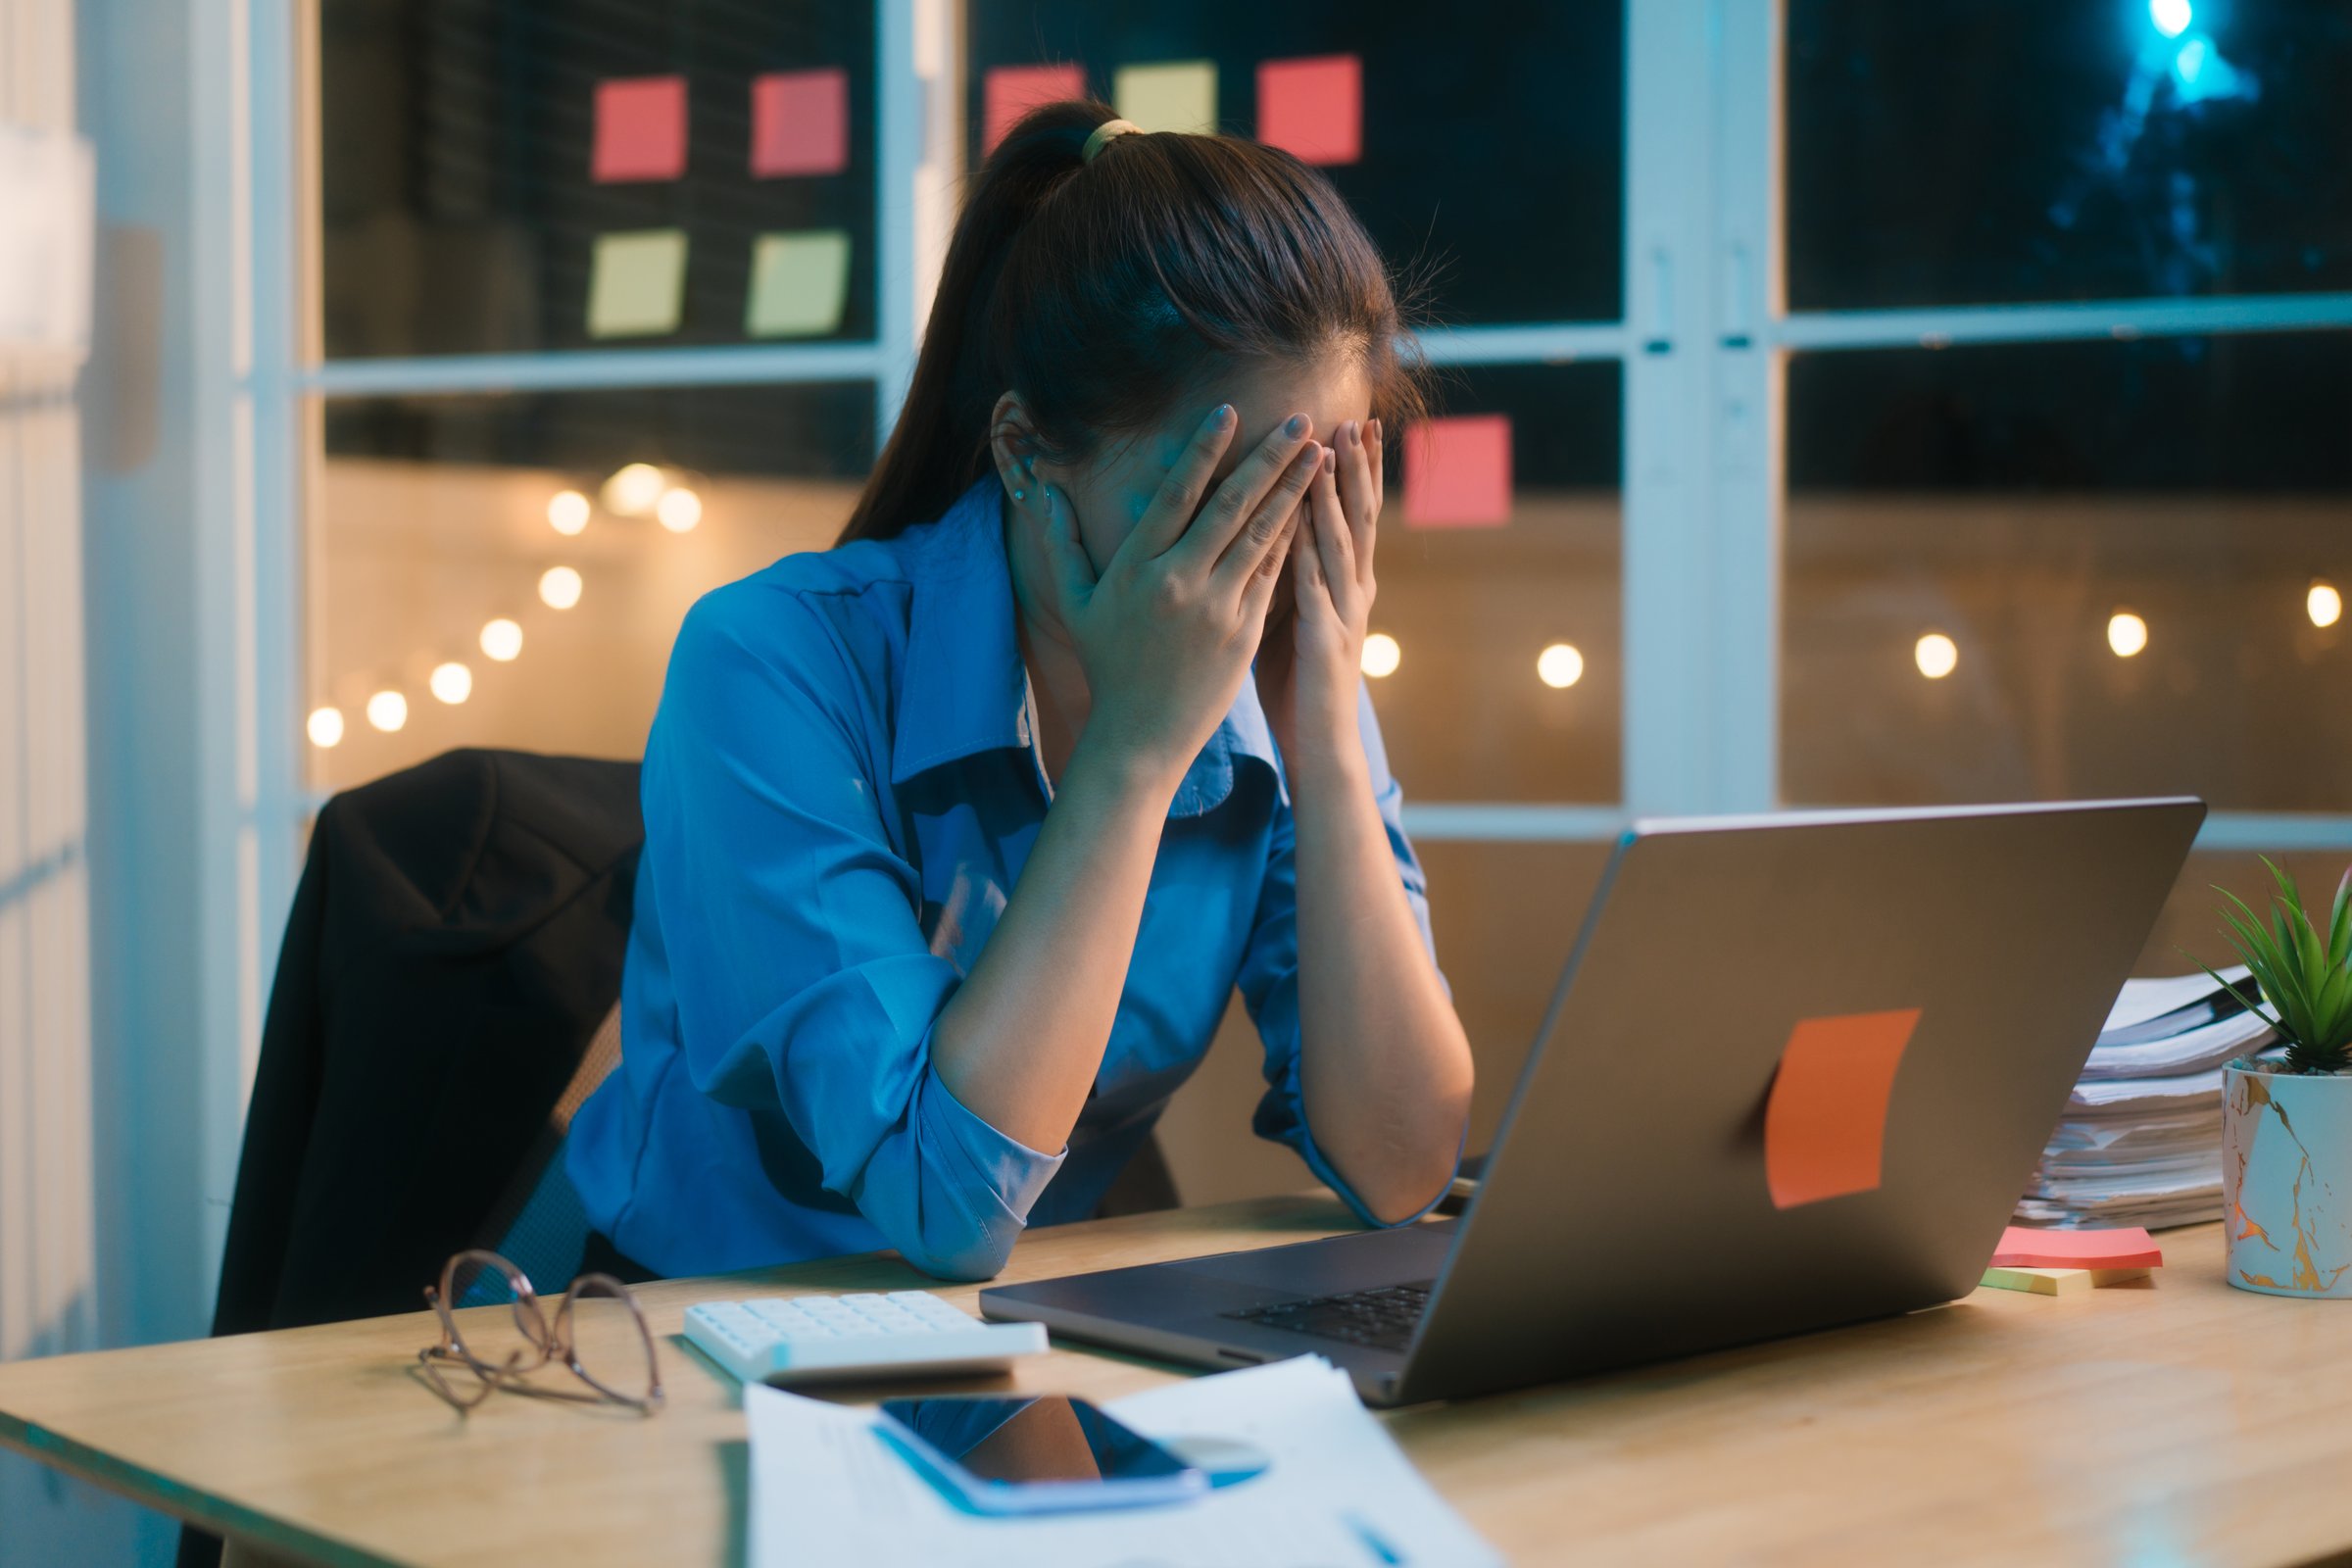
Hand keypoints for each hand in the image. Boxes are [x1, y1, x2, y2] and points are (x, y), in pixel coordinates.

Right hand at [1036, 406, 1321, 784]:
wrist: (1140, 735)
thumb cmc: (1107, 664)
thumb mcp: (1075, 603)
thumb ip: (1061, 543)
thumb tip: (1042, 491)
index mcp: (1137, 568)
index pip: (1176, 495)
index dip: (1203, 450)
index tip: (1228, 412)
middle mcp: (1179, 582)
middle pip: (1231, 506)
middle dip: (1269, 458)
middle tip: (1300, 419)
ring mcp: (1217, 608)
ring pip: (1261, 536)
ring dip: (1293, 490)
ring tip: (1317, 453)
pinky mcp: (1245, 632)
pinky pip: (1273, 574)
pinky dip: (1294, 538)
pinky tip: (1313, 508)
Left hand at [1256, 417, 1380, 760]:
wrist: (1321, 745)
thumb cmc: (1299, 680)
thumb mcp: (1290, 612)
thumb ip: (1286, 569)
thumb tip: (1264, 527)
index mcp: (1345, 583)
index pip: (1353, 514)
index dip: (1357, 471)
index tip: (1354, 424)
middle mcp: (1353, 592)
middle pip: (1359, 518)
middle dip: (1358, 469)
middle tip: (1354, 421)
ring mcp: (1344, 616)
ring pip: (1343, 546)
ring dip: (1335, 499)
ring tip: (1330, 455)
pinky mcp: (1325, 644)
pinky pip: (1316, 592)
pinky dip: (1309, 557)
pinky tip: (1300, 528)